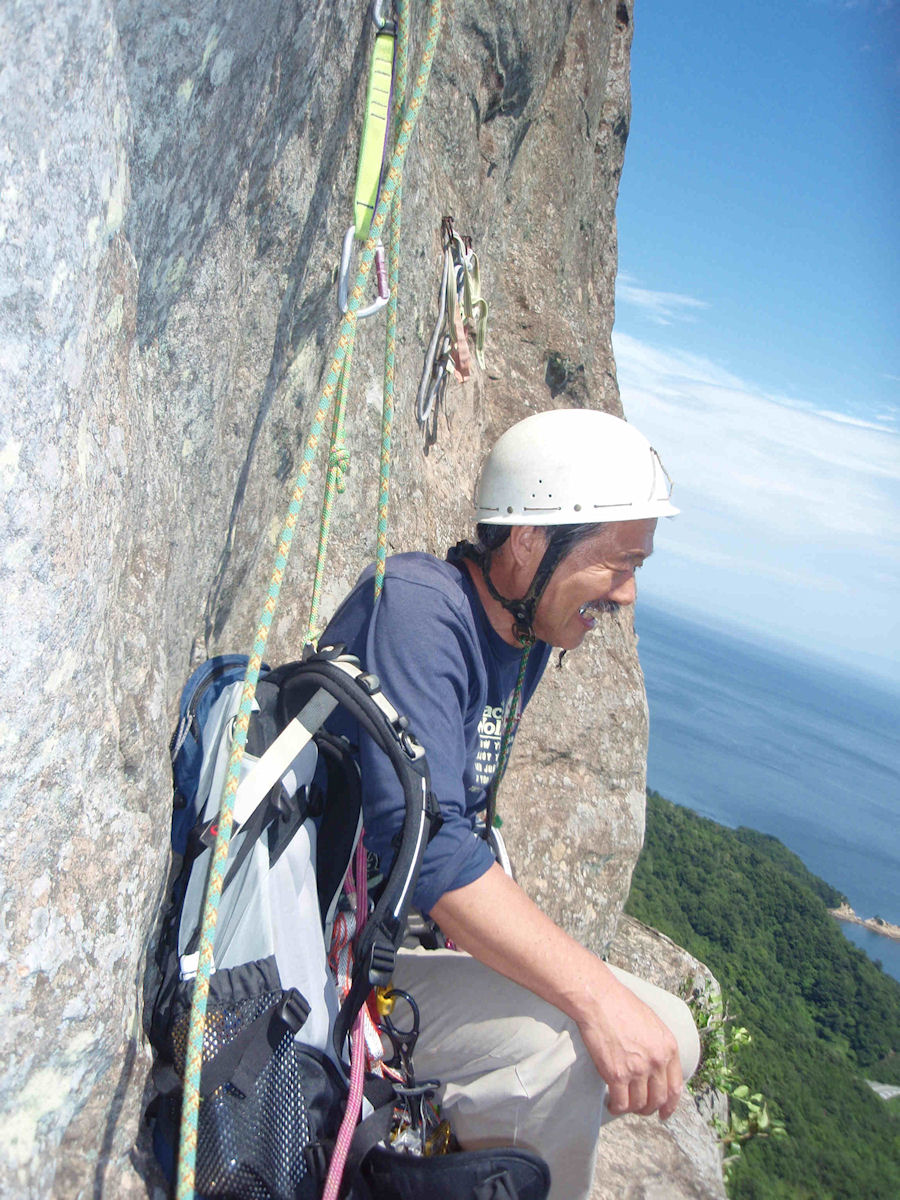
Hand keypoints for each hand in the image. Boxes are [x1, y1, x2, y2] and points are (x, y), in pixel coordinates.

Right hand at [577, 972, 682, 1119]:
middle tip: (640, 1109)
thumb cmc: (621, 1005)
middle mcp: (657, 1061)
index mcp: (668, 1047)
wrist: (599, 1000)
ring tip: (622, 1104)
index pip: (675, 1087)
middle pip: (658, 1099)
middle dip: (649, 1109)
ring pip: (639, 1104)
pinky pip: (621, 1103)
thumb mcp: (652, 1023)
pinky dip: (616, 1107)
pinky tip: (610, 1103)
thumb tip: (656, 1065)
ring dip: (631, 1109)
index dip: (670, 1105)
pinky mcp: (617, 1074)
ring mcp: (638, 1069)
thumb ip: (658, 1046)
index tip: (664, 1112)